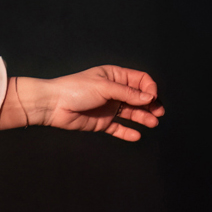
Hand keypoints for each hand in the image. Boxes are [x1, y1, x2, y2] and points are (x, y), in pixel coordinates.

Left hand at [13, 66, 163, 140]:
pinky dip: (128, 132)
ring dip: (143, 118)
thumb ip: (127, 93)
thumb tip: (149, 98)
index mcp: (114, 76)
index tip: (151, 97)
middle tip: (158, 113)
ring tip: (152, 123)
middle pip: (139, 98)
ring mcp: (108, 107)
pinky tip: (136, 135)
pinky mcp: (102, 122)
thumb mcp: (104, 87)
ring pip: (131, 113)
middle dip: (150, 105)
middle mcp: (114, 91)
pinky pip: (119, 128)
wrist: (53, 105)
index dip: (149, 88)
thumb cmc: (75, 89)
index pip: (140, 80)